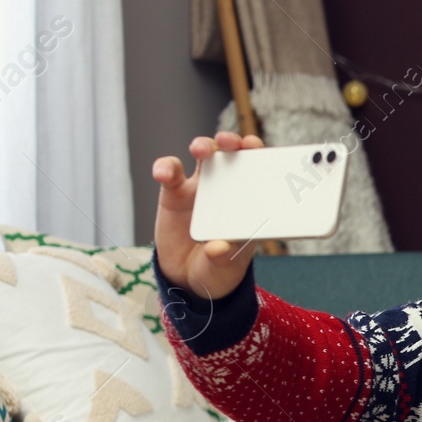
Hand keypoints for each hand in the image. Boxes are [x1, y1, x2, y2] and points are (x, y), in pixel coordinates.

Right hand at [151, 132, 263, 299]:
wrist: (188, 280)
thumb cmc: (217, 270)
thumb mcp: (224, 268)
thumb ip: (223, 258)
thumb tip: (219, 247)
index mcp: (249, 204)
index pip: (258, 171)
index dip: (257, 155)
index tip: (255, 146)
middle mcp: (227, 190)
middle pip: (231, 155)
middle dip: (231, 142)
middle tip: (229, 142)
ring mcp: (200, 189)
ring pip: (203, 156)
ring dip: (203, 146)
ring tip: (200, 150)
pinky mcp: (174, 194)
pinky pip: (169, 173)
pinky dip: (166, 167)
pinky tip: (164, 174)